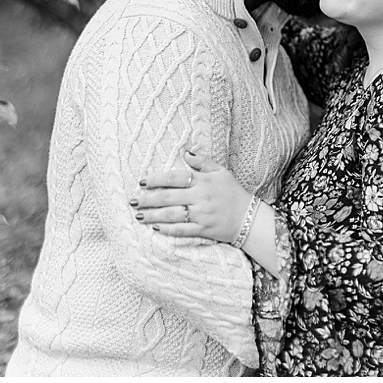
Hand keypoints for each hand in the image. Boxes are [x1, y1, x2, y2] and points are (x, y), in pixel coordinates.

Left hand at [131, 148, 254, 243]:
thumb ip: (203, 162)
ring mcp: (202, 215)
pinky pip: (182, 230)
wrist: (250, 218)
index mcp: (204, 181)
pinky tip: (154, 228)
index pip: (175, 178)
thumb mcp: (221, 172)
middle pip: (168, 198)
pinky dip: (167, 229)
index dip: (157, 180)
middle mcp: (201, 198)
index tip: (142, 182)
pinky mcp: (203, 230)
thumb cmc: (233, 193)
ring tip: (138, 215)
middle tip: (132, 201)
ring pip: (172, 215)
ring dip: (152, 215)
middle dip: (148, 200)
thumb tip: (186, 152)